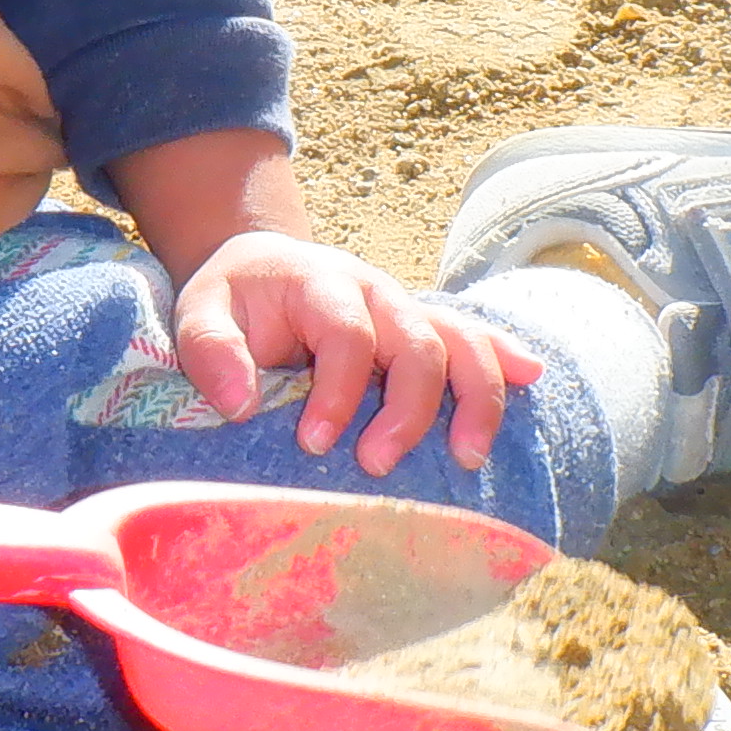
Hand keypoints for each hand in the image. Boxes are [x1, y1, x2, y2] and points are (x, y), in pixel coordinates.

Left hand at [170, 230, 541, 478]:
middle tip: (379, 465)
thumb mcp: (198, 311)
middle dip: (408, 409)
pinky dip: (504, 356)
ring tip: (468, 456)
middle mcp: (376, 293)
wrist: (260, 265)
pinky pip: (475, 337)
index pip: (346, 335)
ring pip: (462, 340)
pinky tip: (532, 378)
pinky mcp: (423, 328)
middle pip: (417, 342)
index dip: (338, 392)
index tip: (316, 444)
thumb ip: (210, 350)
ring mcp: (407, 309)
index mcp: (322, 283)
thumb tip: (239, 402)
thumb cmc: (233, 298)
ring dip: (474, 397)